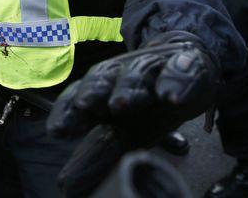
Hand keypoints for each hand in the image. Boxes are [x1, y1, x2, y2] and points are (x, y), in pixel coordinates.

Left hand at [47, 31, 218, 147]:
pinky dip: (176, 81)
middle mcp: (124, 76)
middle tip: (84, 106)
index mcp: (106, 91)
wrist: (191, 62)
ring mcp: (155, 69)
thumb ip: (100, 152)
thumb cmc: (152, 102)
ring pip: (137, 72)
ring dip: (127, 87)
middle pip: (103, 77)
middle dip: (92, 92)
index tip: (56, 130)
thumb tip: (69, 187)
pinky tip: (170, 96)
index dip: (67, 112)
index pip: (80, 98)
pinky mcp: (188, 65)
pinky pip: (182, 69)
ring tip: (121, 103)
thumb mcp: (128, 129)